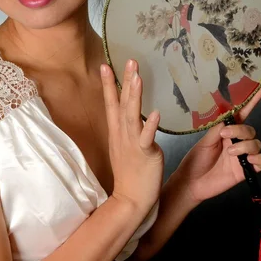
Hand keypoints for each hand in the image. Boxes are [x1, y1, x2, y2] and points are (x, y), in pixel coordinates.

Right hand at [100, 60, 163, 216]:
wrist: (130, 200)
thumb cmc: (130, 175)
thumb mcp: (126, 148)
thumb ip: (130, 131)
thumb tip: (138, 117)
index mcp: (118, 132)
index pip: (111, 103)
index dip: (109, 84)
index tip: (106, 65)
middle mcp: (122, 135)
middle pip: (121, 103)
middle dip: (124, 81)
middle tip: (129, 60)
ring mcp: (132, 144)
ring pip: (132, 116)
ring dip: (134, 96)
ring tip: (137, 77)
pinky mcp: (144, 154)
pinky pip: (147, 138)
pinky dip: (150, 125)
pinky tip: (155, 113)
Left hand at [171, 86, 260, 203]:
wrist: (191, 183)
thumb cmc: (195, 161)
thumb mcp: (204, 141)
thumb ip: (217, 129)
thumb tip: (228, 117)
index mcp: (225, 132)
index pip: (241, 115)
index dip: (251, 102)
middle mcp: (235, 142)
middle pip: (249, 130)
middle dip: (240, 131)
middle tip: (225, 136)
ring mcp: (241, 156)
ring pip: (256, 144)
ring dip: (245, 146)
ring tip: (230, 152)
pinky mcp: (244, 170)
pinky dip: (258, 159)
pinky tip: (248, 160)